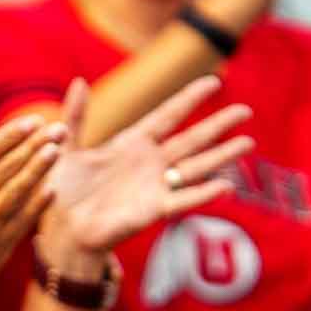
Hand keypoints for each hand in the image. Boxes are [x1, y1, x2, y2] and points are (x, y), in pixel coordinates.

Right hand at [0, 114, 66, 310]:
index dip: (9, 137)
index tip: (31, 122)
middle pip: (5, 169)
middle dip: (33, 146)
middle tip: (57, 128)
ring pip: (17, 192)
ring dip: (40, 170)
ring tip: (58, 150)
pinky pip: (21, 221)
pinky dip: (37, 205)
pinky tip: (52, 189)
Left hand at [40, 75, 252, 256]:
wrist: (62, 230)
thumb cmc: (62, 192)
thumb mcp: (66, 149)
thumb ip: (75, 116)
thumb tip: (78, 81)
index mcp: (131, 144)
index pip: (167, 116)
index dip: (189, 99)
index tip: (213, 81)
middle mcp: (149, 163)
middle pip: (191, 139)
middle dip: (218, 125)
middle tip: (246, 110)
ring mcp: (155, 186)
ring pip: (196, 166)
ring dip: (222, 156)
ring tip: (248, 143)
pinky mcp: (154, 210)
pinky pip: (184, 200)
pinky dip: (204, 193)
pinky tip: (226, 185)